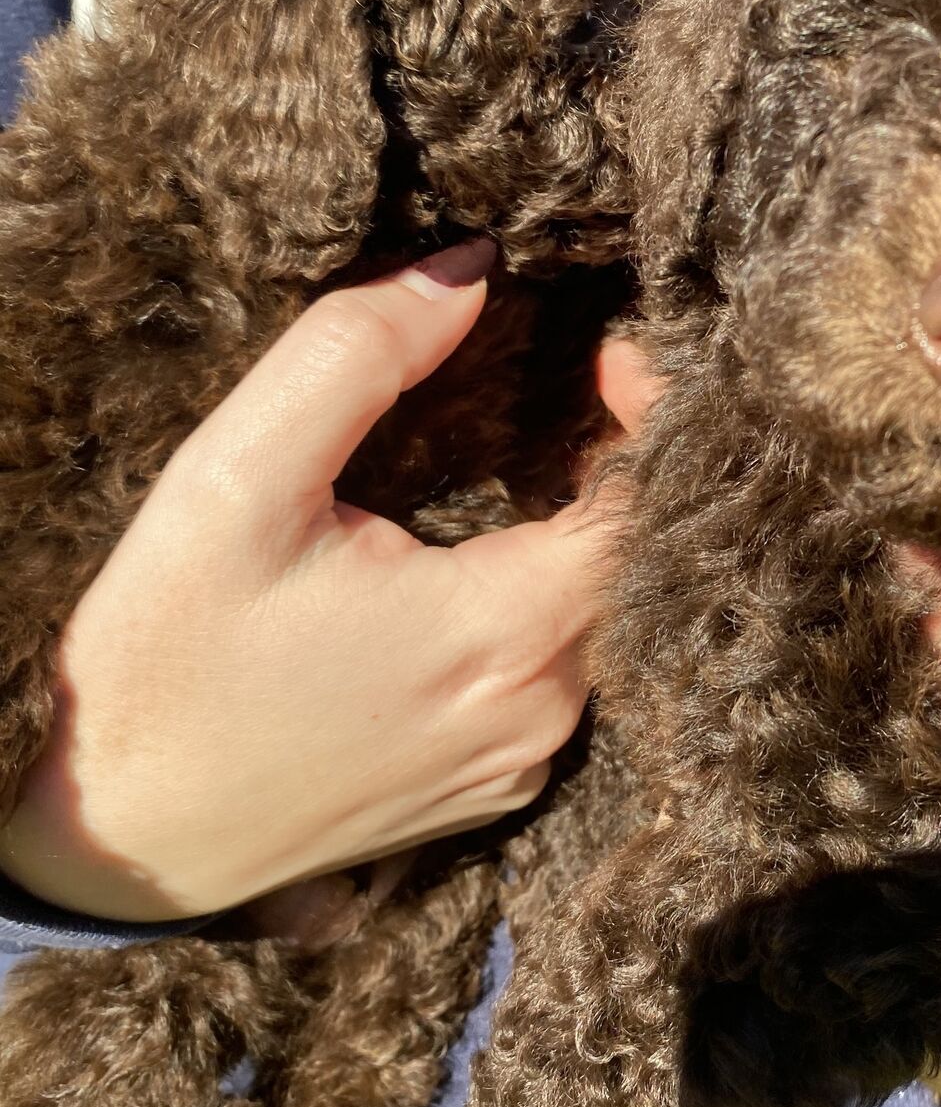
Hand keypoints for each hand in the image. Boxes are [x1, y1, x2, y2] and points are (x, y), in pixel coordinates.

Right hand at [0, 243, 620, 923]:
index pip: (655, 501)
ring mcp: (523, 760)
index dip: (658, 411)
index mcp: (508, 632)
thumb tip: (468, 270)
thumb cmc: (166, 661)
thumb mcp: (236, 481)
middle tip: (579, 384)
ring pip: (605, 619)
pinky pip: (560, 676)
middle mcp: (543, 710)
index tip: (607, 351)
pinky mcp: (492, 788)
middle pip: (639, 561)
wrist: (117, 836)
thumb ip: (355, 354)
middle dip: (622, 462)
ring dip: (583, 536)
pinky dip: (548, 606)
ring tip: (534, 461)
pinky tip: (485, 563)